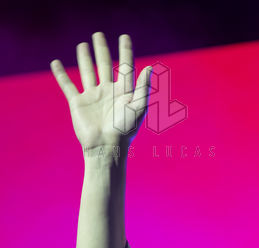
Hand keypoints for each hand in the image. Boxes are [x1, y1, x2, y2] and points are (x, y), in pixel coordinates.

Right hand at [50, 32, 151, 152]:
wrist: (106, 148)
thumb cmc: (124, 131)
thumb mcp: (138, 108)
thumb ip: (144, 88)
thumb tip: (149, 68)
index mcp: (123, 92)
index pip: (125, 67)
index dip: (126, 51)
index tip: (124, 37)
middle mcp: (108, 92)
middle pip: (104, 65)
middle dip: (102, 50)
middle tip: (98, 35)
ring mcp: (92, 97)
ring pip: (87, 72)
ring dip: (84, 58)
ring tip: (82, 45)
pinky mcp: (78, 103)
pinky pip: (67, 86)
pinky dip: (61, 75)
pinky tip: (56, 64)